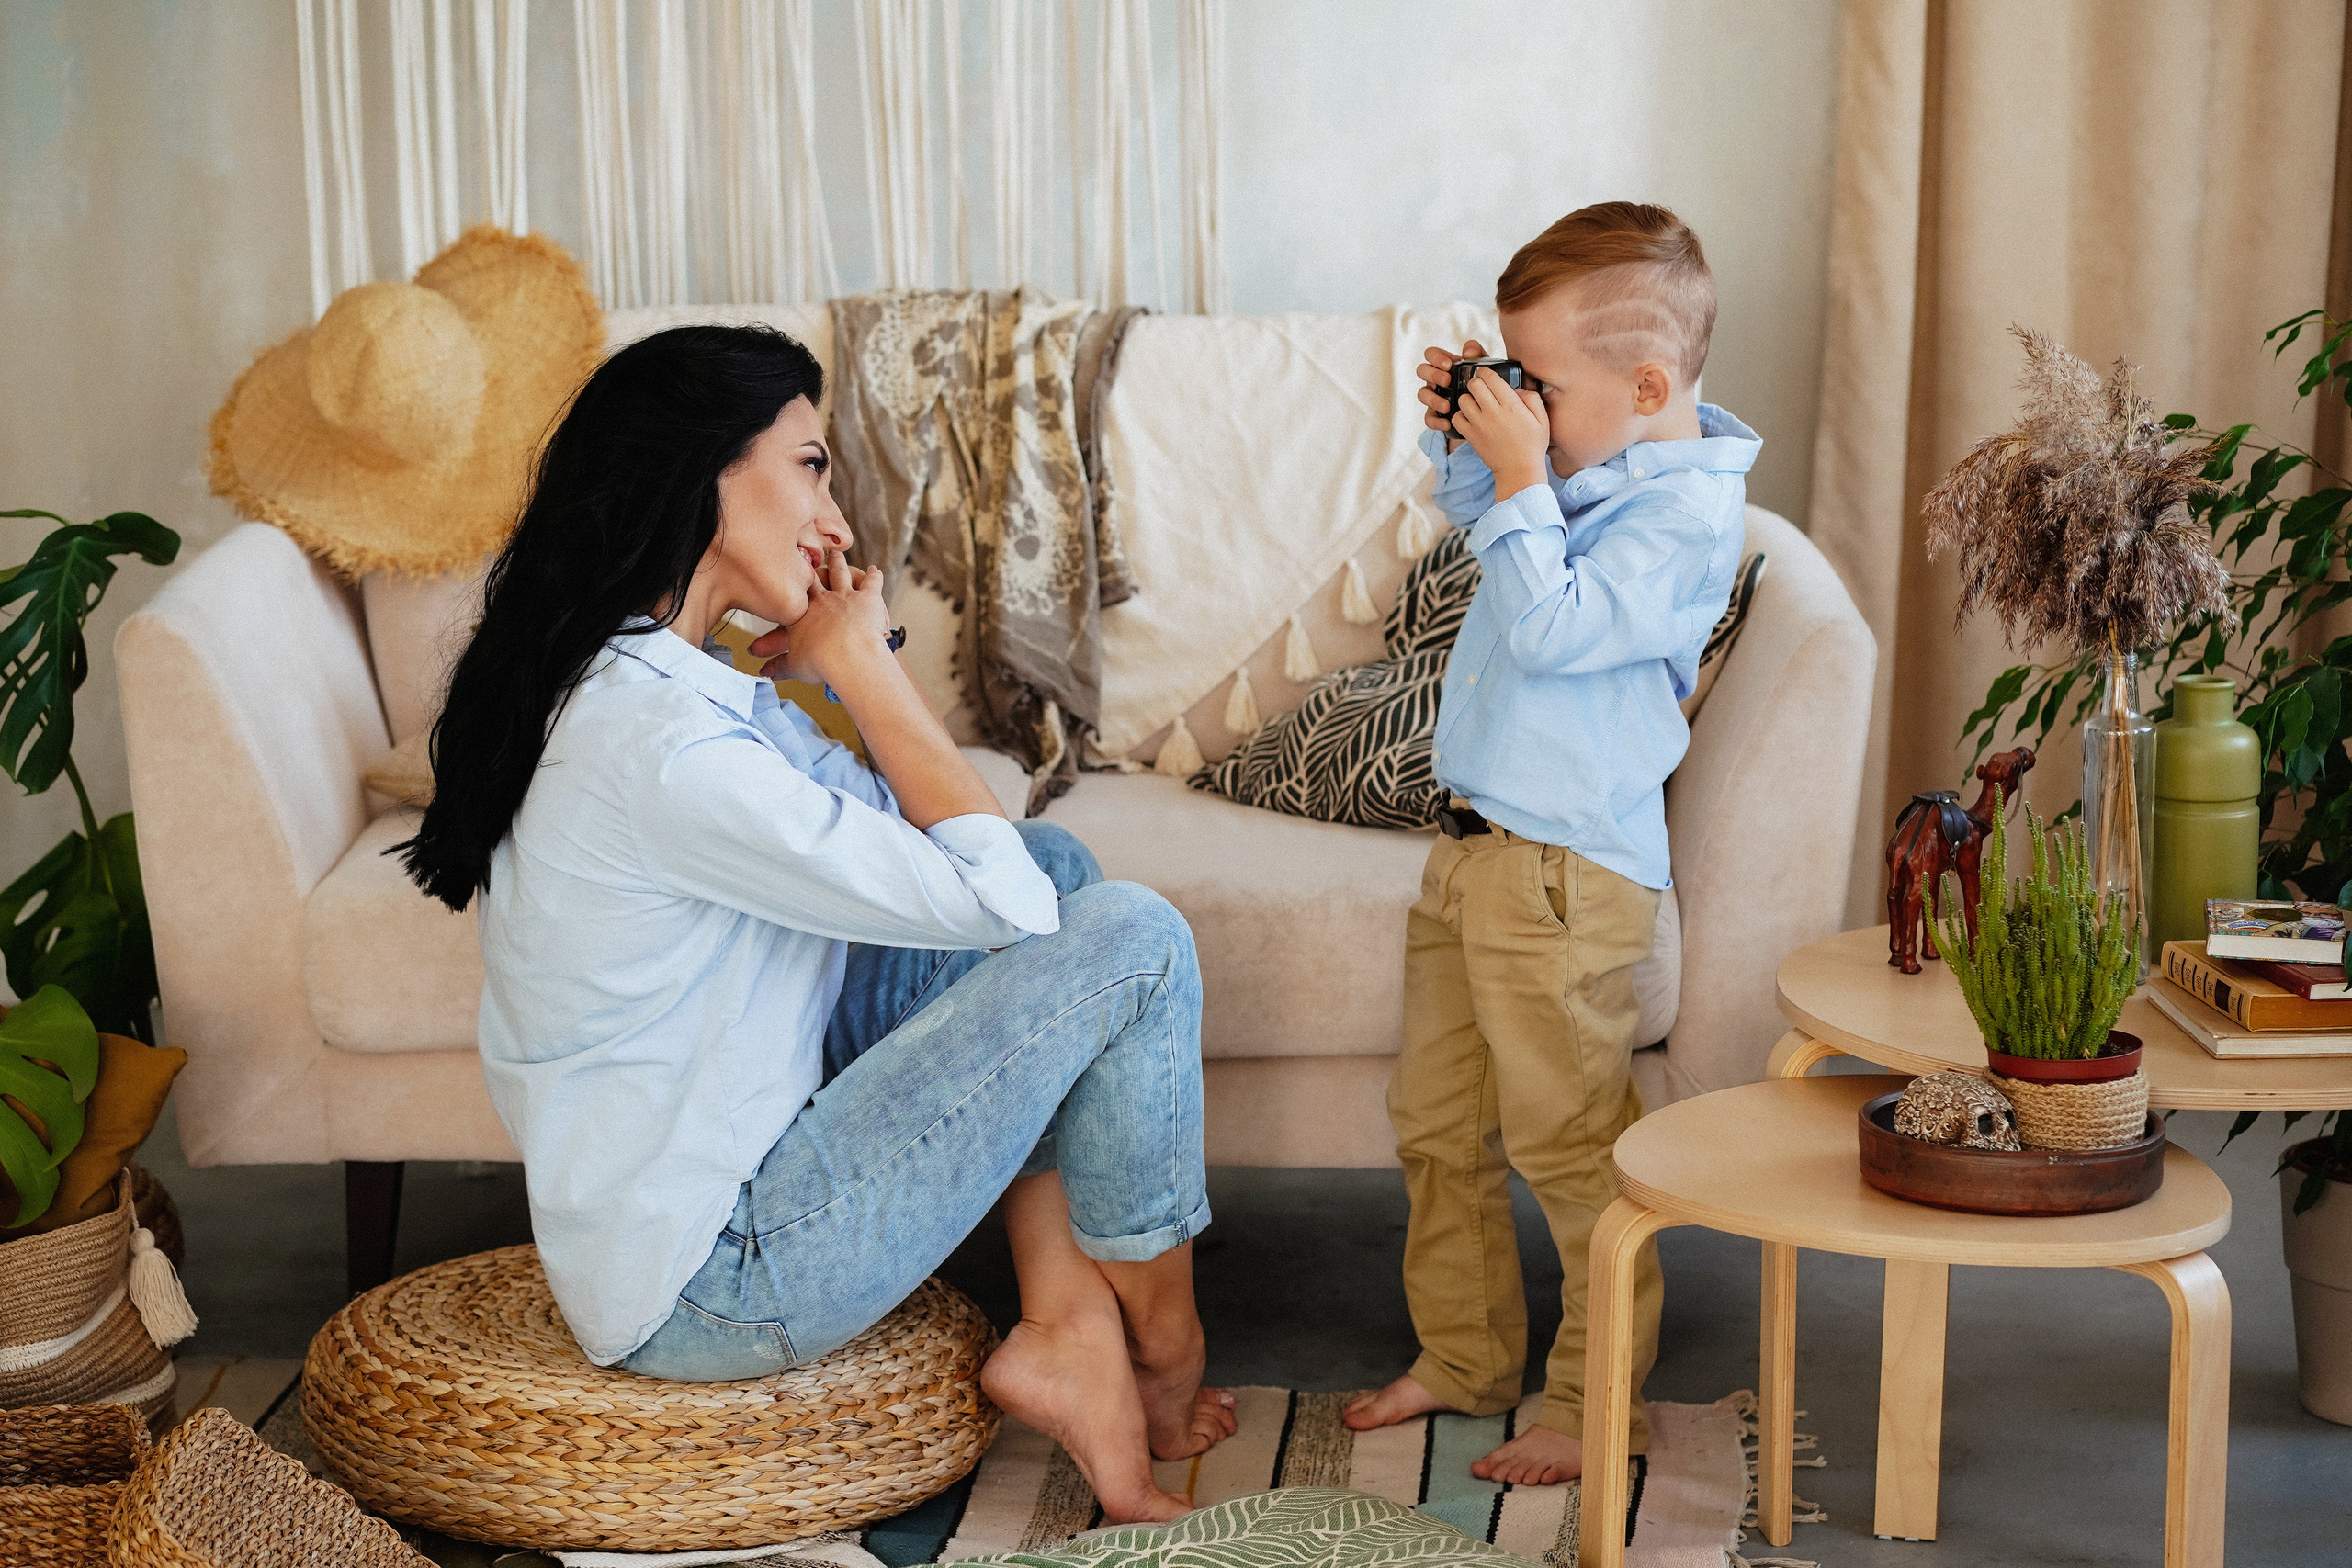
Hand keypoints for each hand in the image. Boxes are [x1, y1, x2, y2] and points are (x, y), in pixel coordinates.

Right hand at [749, 550, 892, 688]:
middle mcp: (821, 598)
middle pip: (813, 577)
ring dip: (837, 562)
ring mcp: (844, 594)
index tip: (785, 573)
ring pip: (840, 572)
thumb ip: (779, 666)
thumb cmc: (820, 662)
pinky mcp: (868, 597)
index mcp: (801, 613)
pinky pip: (871, 581)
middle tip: (807, 554)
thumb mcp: (795, 665)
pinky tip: (874, 570)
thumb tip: (762, 673)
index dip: (789, 583)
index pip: (792, 594)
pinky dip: (873, 575)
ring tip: (835, 553)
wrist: (847, 655)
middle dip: (809, 566)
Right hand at [1416, 339, 1488, 446]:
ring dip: (1432, 399)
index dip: (1435, 357)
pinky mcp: (1435, 414)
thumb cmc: (1484, 383)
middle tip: (1447, 381)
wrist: (1489, 409)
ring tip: (1447, 406)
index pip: (1431, 354)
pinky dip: (1436, 421)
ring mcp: (1433, 396)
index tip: (1448, 365)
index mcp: (1445, 364)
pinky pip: (1428, 418)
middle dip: (1433, 375)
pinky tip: (1447, 423)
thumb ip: (1478, 355)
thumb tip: (1468, 351)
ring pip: (1422, 394)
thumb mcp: (1483, 368)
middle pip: (1422, 370)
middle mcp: (1435, 379)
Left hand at [1450, 365, 1548, 497]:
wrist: (1519, 471)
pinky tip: (1470, 419)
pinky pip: (1456, 418)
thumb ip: (1532, 398)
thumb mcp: (1542, 419)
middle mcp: (1493, 412)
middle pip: (1474, 384)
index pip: (1490, 377)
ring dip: (1468, 399)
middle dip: (1477, 383)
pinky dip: (1460, 416)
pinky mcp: (1471, 436)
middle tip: (1482, 389)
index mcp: (1511, 405)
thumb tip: (1516, 389)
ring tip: (1476, 404)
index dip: (1486, 372)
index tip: (1488, 376)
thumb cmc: (1532, 445)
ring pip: (1463, 399)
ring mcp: (1480, 424)